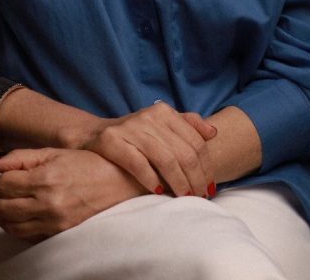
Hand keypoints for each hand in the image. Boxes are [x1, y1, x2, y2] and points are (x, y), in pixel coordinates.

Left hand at [0, 147, 144, 241]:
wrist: (117, 182)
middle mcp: (48, 204)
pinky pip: (25, 236)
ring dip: (6, 212)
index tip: (15, 173)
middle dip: (2, 195)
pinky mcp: (58, 234)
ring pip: (10, 225)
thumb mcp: (53, 152)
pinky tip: (27, 213)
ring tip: (17, 200)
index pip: (3, 184)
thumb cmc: (85, 163)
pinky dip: (19, 225)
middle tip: (13, 187)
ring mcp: (53, 222)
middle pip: (2, 206)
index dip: (5, 177)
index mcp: (46, 179)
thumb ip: (19, 157)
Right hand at [81, 103, 216, 197]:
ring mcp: (131, 128)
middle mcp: (150, 116)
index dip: (206, 166)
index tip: (210, 185)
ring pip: (165, 159)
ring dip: (178, 182)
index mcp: (165, 112)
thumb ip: (188, 125)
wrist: (96, 134)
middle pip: (183, 152)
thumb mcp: (162, 125)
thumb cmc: (137, 135)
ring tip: (184, 197)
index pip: (195, 141)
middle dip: (196, 178)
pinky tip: (159, 191)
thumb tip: (213, 132)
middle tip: (200, 196)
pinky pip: (138, 163)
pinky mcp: (112, 140)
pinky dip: (151, 180)